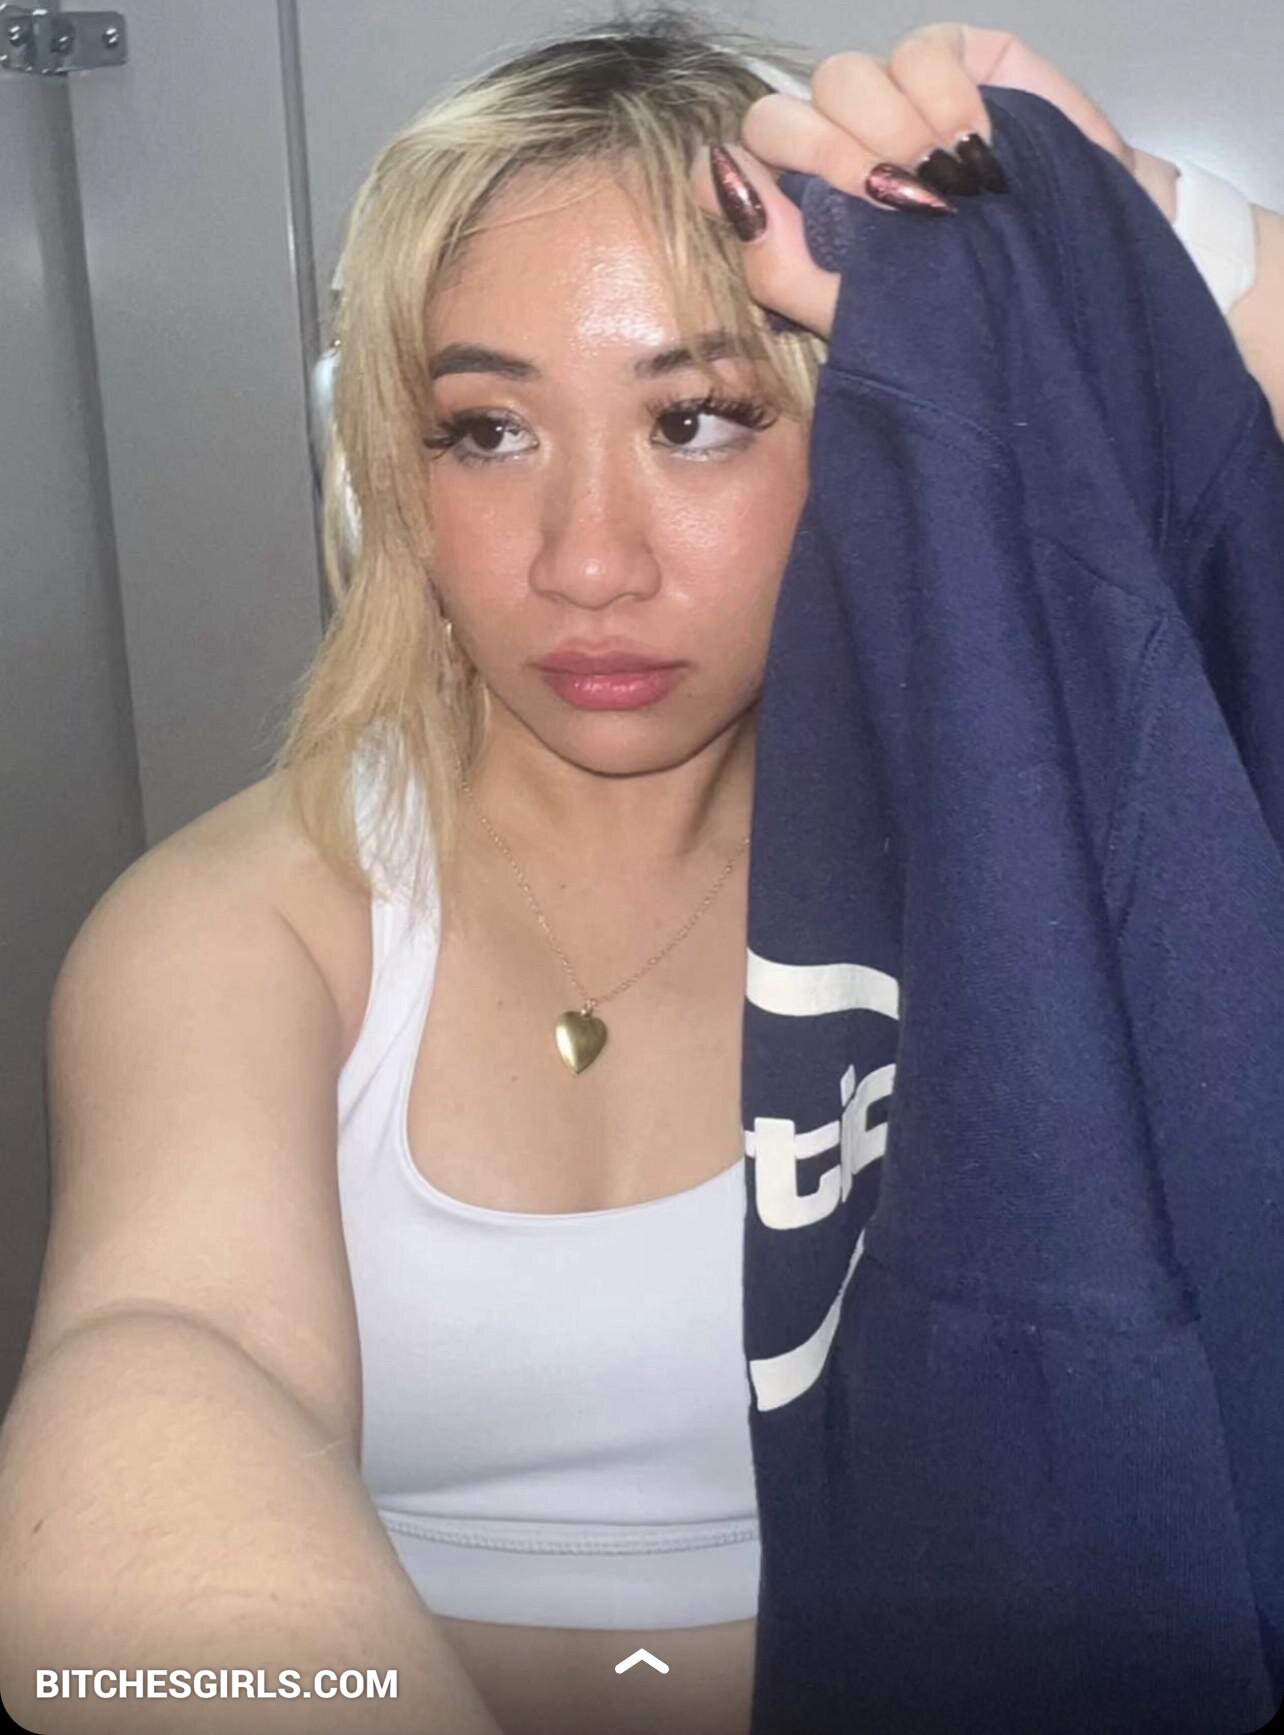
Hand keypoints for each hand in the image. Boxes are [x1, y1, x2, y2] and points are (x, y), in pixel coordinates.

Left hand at [690, 22, 1137, 341]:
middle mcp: (836, 155)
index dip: (744, 182)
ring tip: (939, 180)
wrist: (1076, 292)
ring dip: (886, 128)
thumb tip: (721, 182)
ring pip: (841, 79)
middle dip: (826, 156)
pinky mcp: (953, 62)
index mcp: (804, 218)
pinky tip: (971, 146)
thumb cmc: (969, 313)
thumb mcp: (867, 318)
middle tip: (889, 199)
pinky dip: (940, 96)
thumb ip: (780, 267)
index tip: (787, 218)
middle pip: (779, 118)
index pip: (732, 173)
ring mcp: (890, 105)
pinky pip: (919, 50)